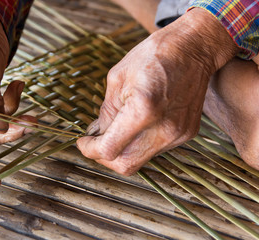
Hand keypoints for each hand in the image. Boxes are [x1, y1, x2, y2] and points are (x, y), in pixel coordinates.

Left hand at [77, 8, 237, 174]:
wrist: (193, 48)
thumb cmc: (153, 56)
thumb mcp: (117, 78)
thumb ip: (106, 113)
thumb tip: (96, 135)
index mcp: (143, 110)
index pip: (109, 150)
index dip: (90, 150)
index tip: (84, 142)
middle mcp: (164, 128)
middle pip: (126, 165)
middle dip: (105, 157)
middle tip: (96, 141)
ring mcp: (178, 134)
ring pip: (140, 160)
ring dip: (122, 150)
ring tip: (117, 129)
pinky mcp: (186, 134)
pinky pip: (155, 149)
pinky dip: (140, 143)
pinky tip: (138, 124)